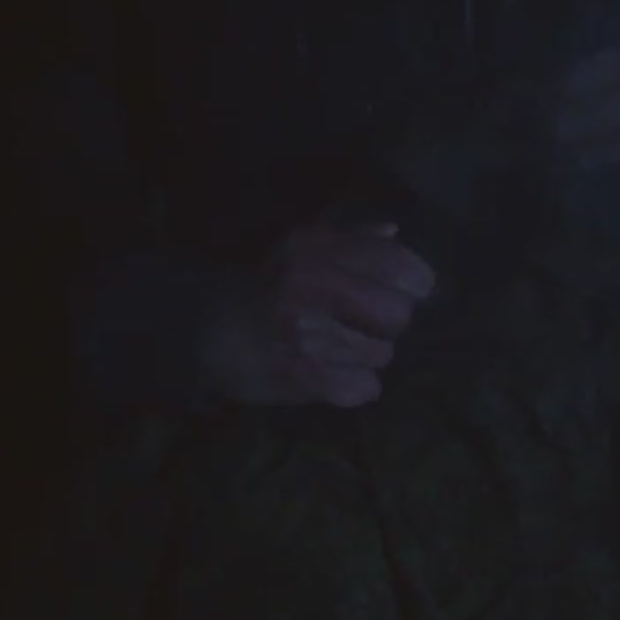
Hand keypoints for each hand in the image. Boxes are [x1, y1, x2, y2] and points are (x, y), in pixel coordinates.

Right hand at [204, 222, 434, 407]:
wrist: (202, 329)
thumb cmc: (259, 285)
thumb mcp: (296, 247)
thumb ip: (348, 237)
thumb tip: (394, 233)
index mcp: (317, 250)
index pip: (394, 263)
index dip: (417, 280)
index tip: (416, 290)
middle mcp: (314, 287)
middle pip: (397, 313)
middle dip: (390, 323)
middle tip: (372, 326)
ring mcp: (307, 333)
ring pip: (382, 354)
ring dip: (371, 357)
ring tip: (345, 351)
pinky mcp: (301, 375)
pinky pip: (363, 387)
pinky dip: (359, 386)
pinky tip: (340, 376)